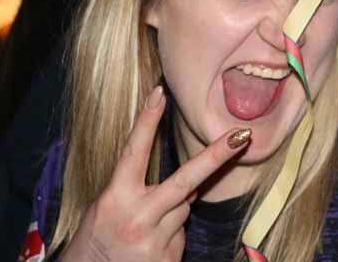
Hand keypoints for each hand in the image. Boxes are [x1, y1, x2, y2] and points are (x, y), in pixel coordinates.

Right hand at [62, 86, 250, 261]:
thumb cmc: (95, 239)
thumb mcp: (105, 208)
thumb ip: (136, 190)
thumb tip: (184, 184)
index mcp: (115, 199)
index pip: (134, 152)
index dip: (147, 121)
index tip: (160, 93)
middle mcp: (137, 219)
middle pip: (185, 180)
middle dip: (216, 155)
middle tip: (242, 135)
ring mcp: (155, 242)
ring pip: (184, 209)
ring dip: (173, 211)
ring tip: (144, 229)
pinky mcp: (168, 260)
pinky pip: (181, 233)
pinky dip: (170, 234)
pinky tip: (149, 246)